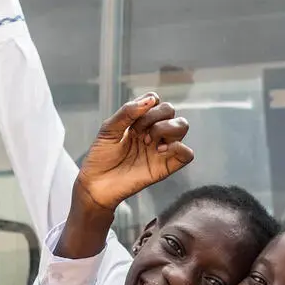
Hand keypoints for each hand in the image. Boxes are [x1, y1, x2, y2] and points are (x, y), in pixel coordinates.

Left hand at [75, 93, 192, 211]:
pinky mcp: (166, 166)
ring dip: (166, 128)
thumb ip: (128, 112)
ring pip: (182, 125)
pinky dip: (178, 148)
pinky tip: (159, 151)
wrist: (97, 184)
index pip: (156, 101)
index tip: (131, 121)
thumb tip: (151, 100)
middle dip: (154, 117)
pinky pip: (187, 153)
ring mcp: (161, 148)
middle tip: (137, 133)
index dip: (147, 104)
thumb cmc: (100, 157)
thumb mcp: (109, 129)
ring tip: (148, 142)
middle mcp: (153, 132)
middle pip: (170, 110)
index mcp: (140, 122)